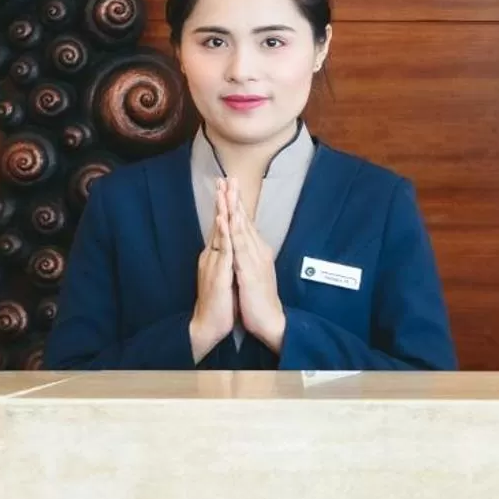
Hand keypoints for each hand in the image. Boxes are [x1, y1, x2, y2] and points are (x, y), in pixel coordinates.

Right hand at [188, 194, 235, 362]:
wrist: (209, 325)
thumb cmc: (220, 302)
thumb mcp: (225, 275)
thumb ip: (226, 259)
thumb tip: (229, 247)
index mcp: (216, 255)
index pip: (222, 226)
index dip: (226, 206)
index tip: (229, 187)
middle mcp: (212, 255)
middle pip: (218, 223)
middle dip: (222, 201)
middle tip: (225, 178)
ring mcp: (213, 263)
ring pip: (218, 232)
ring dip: (222, 211)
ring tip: (224, 191)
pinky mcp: (217, 273)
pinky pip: (221, 250)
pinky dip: (223, 234)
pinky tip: (224, 221)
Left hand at [224, 178, 285, 353]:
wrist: (271, 321)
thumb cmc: (259, 300)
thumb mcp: (253, 273)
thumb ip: (248, 257)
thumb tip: (243, 246)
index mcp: (257, 252)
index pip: (246, 223)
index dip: (238, 204)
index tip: (230, 186)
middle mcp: (258, 251)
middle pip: (245, 220)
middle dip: (236, 198)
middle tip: (229, 178)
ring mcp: (254, 260)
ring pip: (243, 229)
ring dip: (234, 209)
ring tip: (227, 191)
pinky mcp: (249, 272)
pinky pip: (239, 249)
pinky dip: (233, 232)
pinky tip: (228, 220)